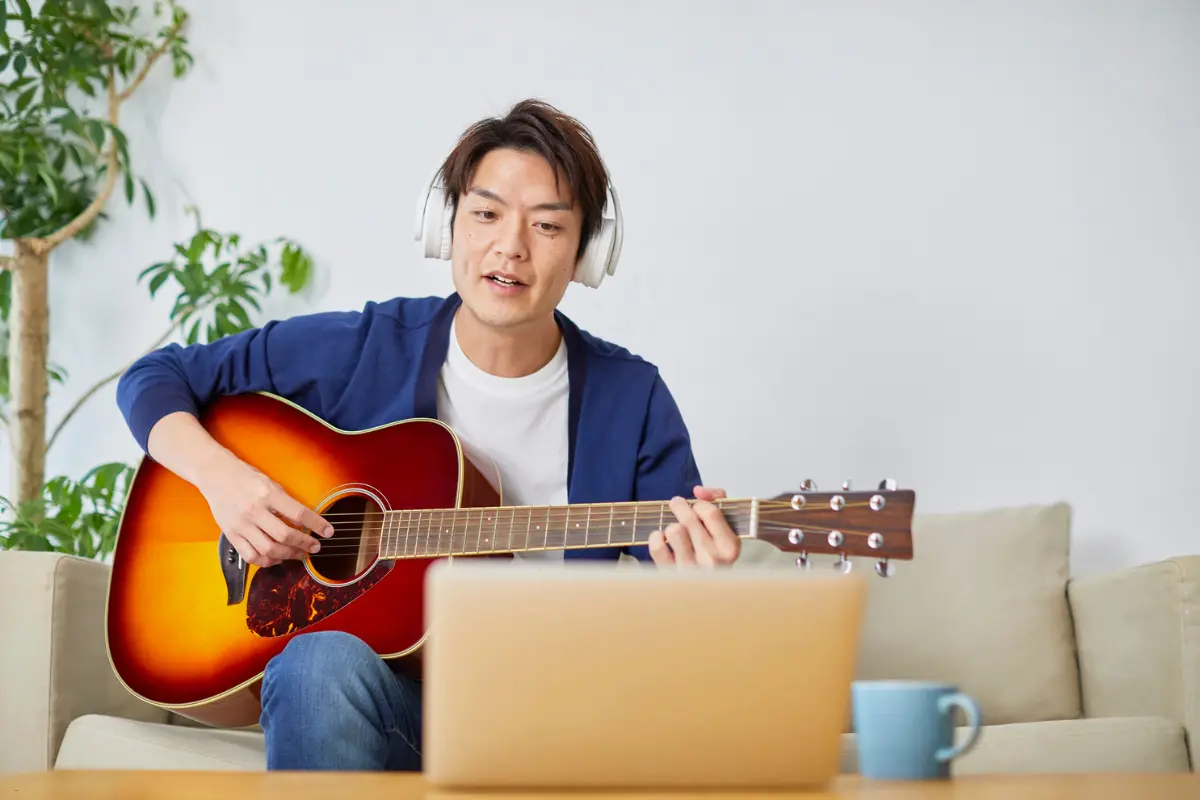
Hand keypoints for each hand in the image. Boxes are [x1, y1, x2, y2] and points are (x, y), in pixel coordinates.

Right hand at [197, 452, 332, 567]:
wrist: (216, 475)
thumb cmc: (246, 477)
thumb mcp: (271, 483)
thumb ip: (286, 503)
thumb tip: (305, 522)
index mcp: (268, 494)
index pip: (299, 513)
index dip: (316, 525)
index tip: (328, 532)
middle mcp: (254, 510)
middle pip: (284, 535)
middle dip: (304, 544)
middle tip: (314, 547)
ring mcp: (241, 525)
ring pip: (269, 550)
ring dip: (288, 555)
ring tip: (298, 554)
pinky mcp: (231, 535)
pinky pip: (251, 556)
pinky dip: (266, 561)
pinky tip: (277, 558)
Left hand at [648, 486, 739, 567]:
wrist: (708, 594)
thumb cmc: (715, 560)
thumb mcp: (726, 533)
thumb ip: (718, 502)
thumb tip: (698, 490)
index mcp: (729, 548)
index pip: (710, 511)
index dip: (699, 504)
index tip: (696, 506)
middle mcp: (712, 559)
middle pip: (689, 518)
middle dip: (680, 506)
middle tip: (677, 504)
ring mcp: (690, 569)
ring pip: (674, 530)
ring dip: (671, 526)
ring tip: (674, 530)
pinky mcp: (670, 574)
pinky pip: (657, 546)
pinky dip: (656, 538)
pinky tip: (662, 540)